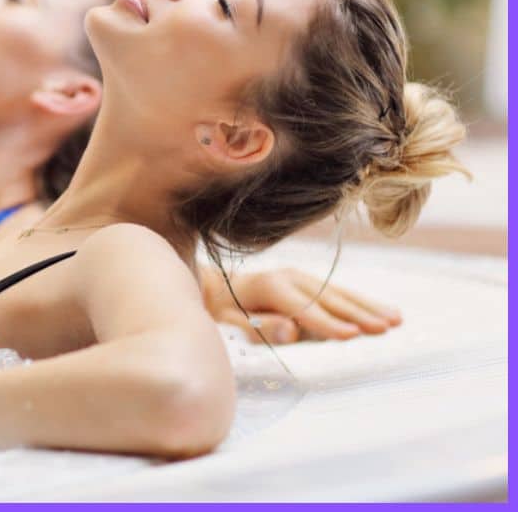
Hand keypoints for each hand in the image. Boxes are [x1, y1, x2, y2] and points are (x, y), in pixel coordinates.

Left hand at [207, 268, 401, 343]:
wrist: (217, 288)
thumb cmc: (222, 311)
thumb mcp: (231, 321)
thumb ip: (259, 327)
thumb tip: (291, 330)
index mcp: (271, 287)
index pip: (305, 310)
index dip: (328, 324)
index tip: (353, 337)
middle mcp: (291, 278)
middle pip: (330, 299)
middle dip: (359, 315)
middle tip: (386, 329)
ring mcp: (303, 278)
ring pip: (341, 294)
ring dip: (370, 307)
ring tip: (397, 320)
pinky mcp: (310, 282)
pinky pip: (341, 293)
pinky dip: (364, 302)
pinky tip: (385, 312)